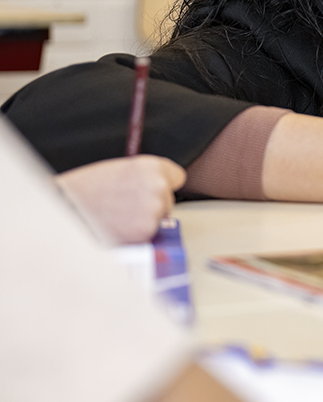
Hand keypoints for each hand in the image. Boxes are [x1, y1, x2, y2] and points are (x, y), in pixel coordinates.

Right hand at [55, 155, 184, 243]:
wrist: (65, 209)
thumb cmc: (85, 189)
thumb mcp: (120, 170)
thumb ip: (143, 177)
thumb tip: (158, 185)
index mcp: (151, 167)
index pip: (177, 177)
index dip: (165, 184)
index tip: (154, 190)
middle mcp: (158, 186)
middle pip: (168, 200)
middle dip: (152, 205)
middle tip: (126, 206)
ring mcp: (154, 210)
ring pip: (160, 219)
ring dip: (145, 221)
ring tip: (118, 217)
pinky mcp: (146, 232)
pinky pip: (149, 235)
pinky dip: (136, 235)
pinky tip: (118, 227)